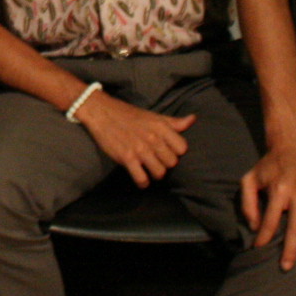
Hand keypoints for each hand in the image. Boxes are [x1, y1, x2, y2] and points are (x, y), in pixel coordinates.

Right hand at [77, 90, 194, 187]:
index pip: (182, 148)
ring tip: (149, 170)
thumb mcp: (153, 116)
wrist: (102, 112)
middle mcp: (153, 138)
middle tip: (156, 161)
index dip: (176, 152)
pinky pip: (142, 179)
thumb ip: (174, 122)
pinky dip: (142, 182)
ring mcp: (140, 149)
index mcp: (161, 126)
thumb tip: (193, 120)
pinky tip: (140, 177)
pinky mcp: (126, 158)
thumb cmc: (129, 115)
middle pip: (172, 163)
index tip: (167, 151)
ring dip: (155, 174)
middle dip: (165, 164)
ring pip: (160, 173)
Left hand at [239, 141, 295, 270]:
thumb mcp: (250, 179)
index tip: (259, 249)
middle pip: (295, 227)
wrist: (291, 144)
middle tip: (286, 267)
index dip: (264, 237)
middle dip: (290, 249)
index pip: (270, 221)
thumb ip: (248, 203)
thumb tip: (254, 226)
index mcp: (279, 190)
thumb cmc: (268, 164)